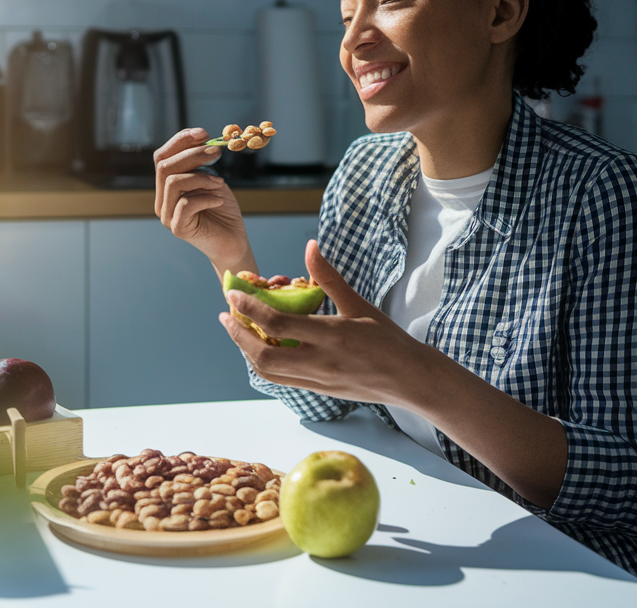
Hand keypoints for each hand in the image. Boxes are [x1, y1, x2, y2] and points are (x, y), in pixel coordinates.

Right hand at [154, 128, 254, 274]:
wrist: (234, 241)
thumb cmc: (223, 210)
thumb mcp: (212, 179)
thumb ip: (201, 164)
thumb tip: (201, 140)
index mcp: (166, 187)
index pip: (162, 157)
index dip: (180, 141)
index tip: (204, 133)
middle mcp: (162, 200)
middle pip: (164, 166)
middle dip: (192, 154)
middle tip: (216, 152)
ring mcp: (167, 215)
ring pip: (173, 182)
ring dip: (200, 177)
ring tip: (220, 183)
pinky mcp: (177, 228)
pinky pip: (186, 203)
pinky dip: (206, 197)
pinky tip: (219, 200)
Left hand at [220, 239, 425, 406]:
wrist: (410, 378)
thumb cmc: (388, 338)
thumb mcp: (359, 304)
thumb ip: (328, 277)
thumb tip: (310, 246)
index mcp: (332, 336)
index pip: (278, 324)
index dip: (250, 309)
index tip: (233, 295)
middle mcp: (321, 362)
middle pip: (263, 356)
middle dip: (238, 335)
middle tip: (226, 315)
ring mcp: (318, 380)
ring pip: (268, 371)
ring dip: (246, 351)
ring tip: (238, 330)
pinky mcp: (319, 391)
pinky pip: (281, 379)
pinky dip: (264, 363)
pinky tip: (260, 347)